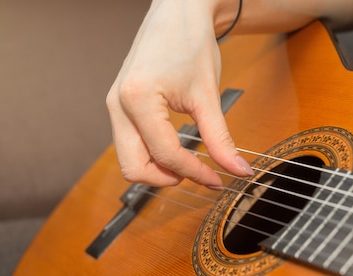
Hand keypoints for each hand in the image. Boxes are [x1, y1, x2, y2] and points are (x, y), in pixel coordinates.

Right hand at [106, 0, 252, 187]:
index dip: (195, 173)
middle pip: (133, 168)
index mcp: (137, 99)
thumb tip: (238, 171)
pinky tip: (176, 149)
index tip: (217, 181)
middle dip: (166, 178)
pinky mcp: (119, 107)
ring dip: (158, 169)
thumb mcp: (208, 95)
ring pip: (128, 160)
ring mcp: (114, 106)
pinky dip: (152, 155)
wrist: (177, 11)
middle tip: (198, 174)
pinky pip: (130, 145)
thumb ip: (221, 139)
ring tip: (188, 163)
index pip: (165, 154)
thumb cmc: (189, 42)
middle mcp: (118, 105)